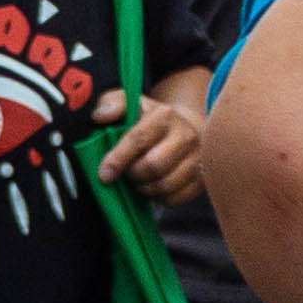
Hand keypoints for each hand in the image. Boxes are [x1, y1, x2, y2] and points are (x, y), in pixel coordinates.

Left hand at [94, 91, 208, 204]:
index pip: (138, 139)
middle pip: (153, 166)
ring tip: (138, 180)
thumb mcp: (129, 104)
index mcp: (165, 115)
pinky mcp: (202, 179)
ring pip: (165, 185)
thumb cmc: (149, 119)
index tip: (104, 174)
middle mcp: (186, 135)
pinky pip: (176, 198)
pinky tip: (153, 187)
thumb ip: (110, 104)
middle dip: (133, 174)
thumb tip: (100, 117)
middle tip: (126, 174)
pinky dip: (159, 198)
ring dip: (144, 188)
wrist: (185, 128)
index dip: (118, 159)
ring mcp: (198, 158)